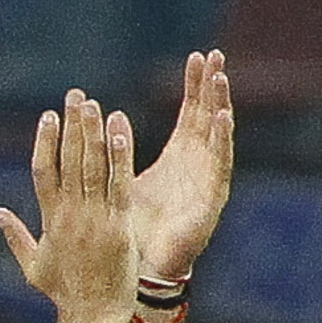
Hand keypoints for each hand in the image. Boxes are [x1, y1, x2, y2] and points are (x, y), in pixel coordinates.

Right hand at [0, 88, 139, 322]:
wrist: (92, 315)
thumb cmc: (63, 294)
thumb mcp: (32, 265)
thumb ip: (15, 236)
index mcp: (49, 220)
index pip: (43, 172)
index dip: (46, 142)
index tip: (48, 116)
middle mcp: (69, 214)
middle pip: (68, 161)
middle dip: (71, 126)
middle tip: (75, 95)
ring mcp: (93, 219)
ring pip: (91, 167)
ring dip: (92, 133)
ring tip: (93, 104)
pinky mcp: (117, 226)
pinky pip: (118, 184)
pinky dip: (119, 157)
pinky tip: (121, 131)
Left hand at [130, 48, 236, 287]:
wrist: (144, 267)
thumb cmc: (136, 226)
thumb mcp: (124, 182)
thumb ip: (116, 155)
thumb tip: (99, 129)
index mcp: (179, 156)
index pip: (191, 112)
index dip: (196, 85)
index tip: (198, 56)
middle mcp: (197, 163)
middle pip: (208, 116)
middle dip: (213, 85)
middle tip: (216, 54)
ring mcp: (208, 180)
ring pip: (218, 136)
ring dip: (220, 106)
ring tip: (221, 79)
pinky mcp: (211, 200)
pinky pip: (219, 166)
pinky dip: (222, 140)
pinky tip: (223, 118)